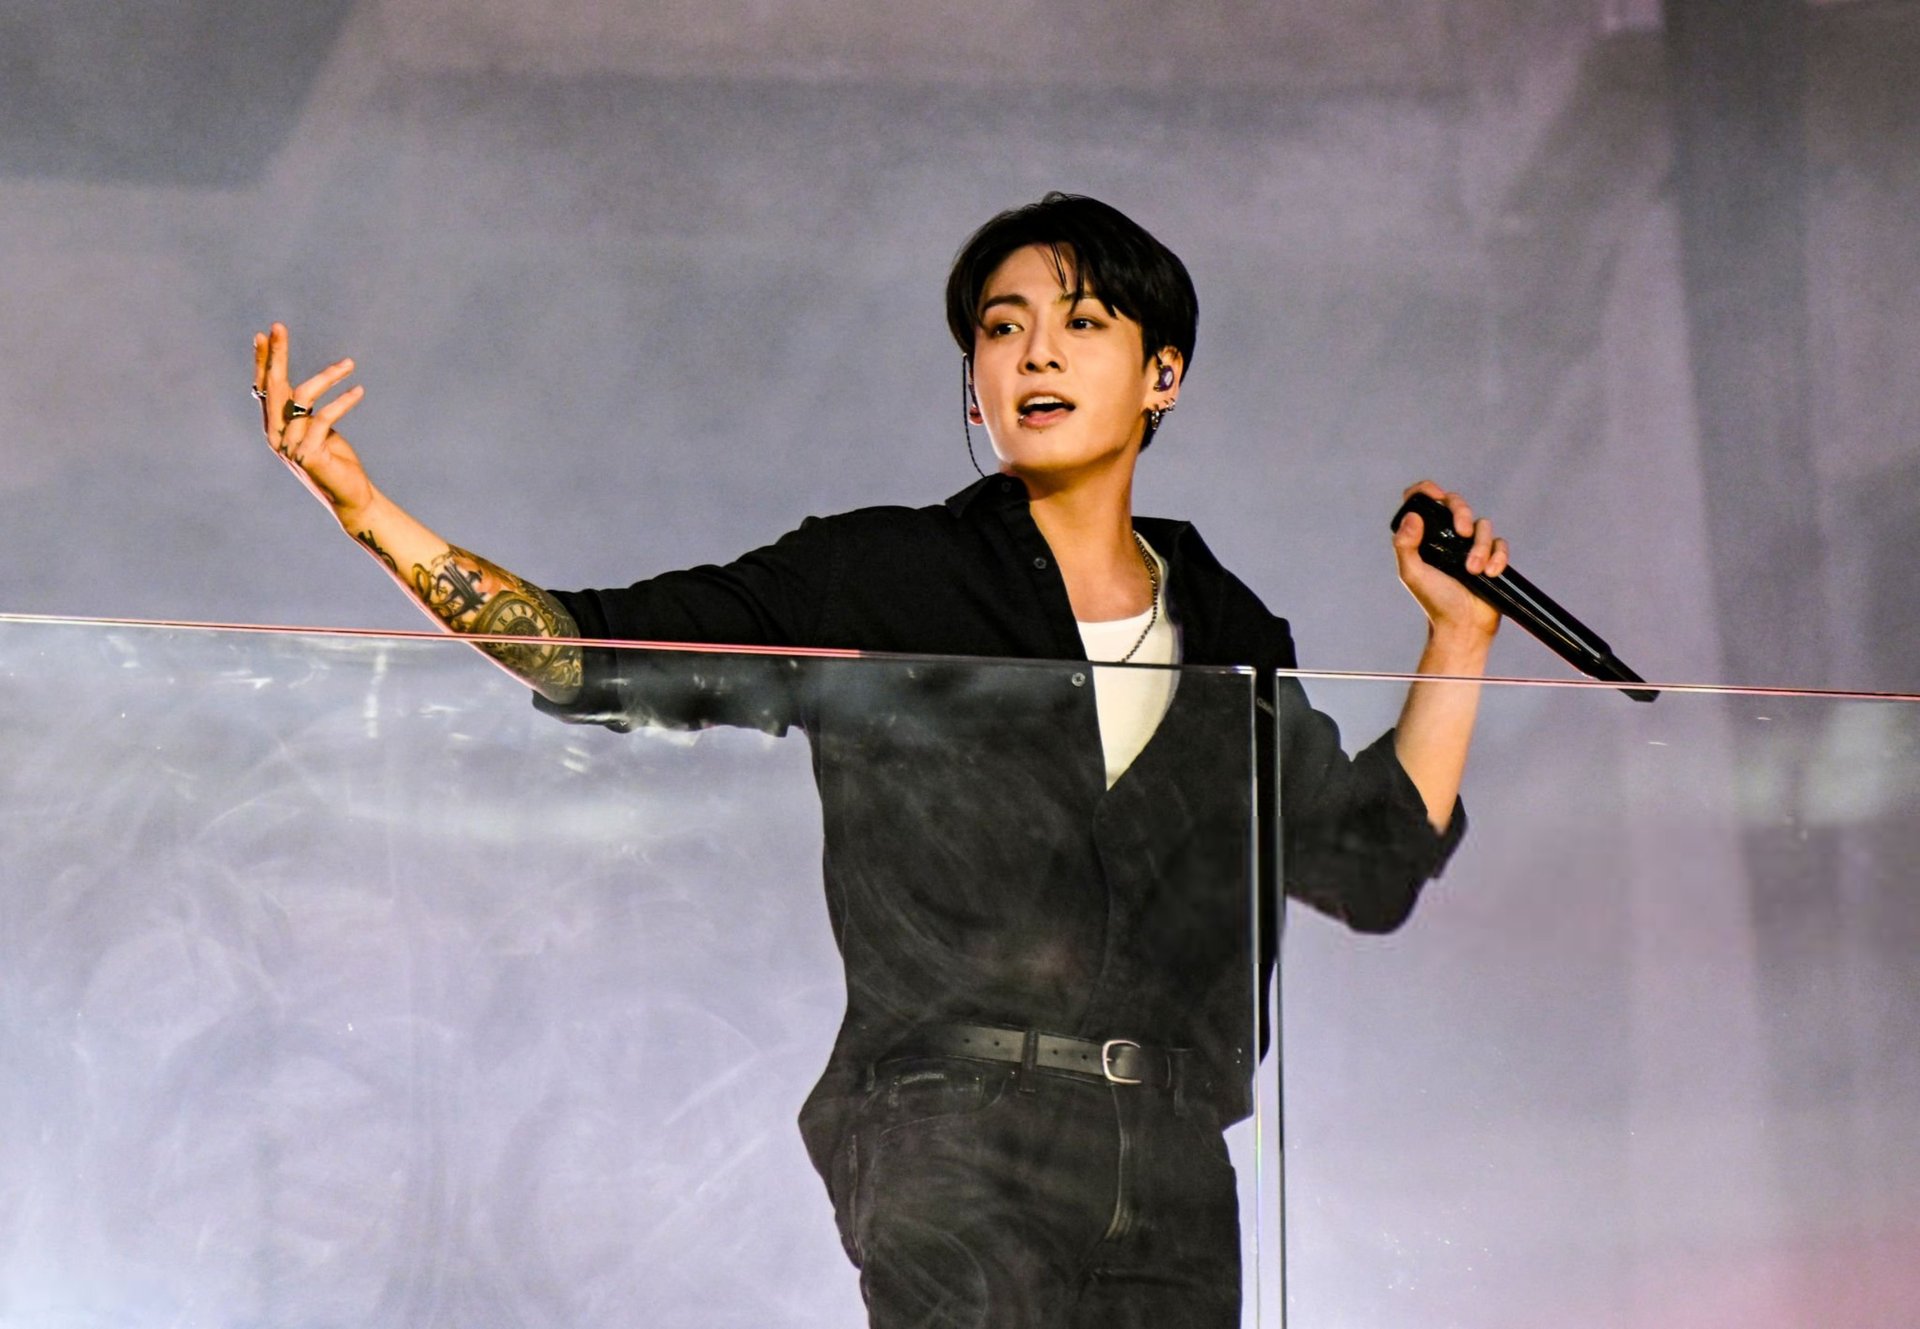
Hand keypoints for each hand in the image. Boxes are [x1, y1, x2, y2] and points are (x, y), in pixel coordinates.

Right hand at [253, 322, 373, 521]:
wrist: (350, 496)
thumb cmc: (335, 460)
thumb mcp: (317, 429)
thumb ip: (304, 412)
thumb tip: (298, 389)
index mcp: (275, 427)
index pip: (265, 388)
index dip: (263, 362)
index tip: (263, 335)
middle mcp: (276, 435)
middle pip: (273, 386)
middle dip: (276, 354)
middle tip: (278, 326)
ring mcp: (290, 446)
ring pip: (303, 397)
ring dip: (327, 376)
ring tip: (349, 365)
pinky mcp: (309, 454)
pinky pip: (324, 417)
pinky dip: (343, 401)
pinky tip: (359, 391)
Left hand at [1392, 480, 1506, 645]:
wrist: (1462, 626)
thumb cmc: (1434, 601)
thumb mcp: (1413, 574)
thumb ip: (1405, 546)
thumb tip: (1412, 517)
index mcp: (1425, 537)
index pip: (1423, 502)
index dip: (1426, 491)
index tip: (1434, 495)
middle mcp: (1447, 537)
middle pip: (1456, 503)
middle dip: (1461, 511)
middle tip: (1461, 532)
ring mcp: (1470, 546)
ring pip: (1483, 524)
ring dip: (1480, 546)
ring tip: (1473, 570)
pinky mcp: (1491, 557)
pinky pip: (1501, 543)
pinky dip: (1498, 556)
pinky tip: (1490, 573)